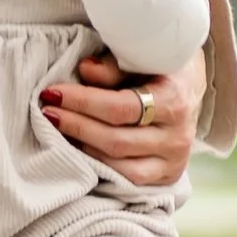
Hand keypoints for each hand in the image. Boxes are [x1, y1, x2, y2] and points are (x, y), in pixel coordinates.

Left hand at [40, 45, 205, 189]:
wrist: (190, 90)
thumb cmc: (159, 69)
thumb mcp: (143, 56)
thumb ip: (115, 65)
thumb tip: (85, 70)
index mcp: (175, 99)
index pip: (121, 107)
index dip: (82, 102)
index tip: (52, 92)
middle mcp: (178, 135)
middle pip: (116, 139)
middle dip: (76, 125)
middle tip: (47, 111)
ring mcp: (174, 160)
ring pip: (119, 164)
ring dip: (82, 148)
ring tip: (59, 130)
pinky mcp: (167, 176)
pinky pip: (128, 180)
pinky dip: (100, 166)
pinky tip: (80, 150)